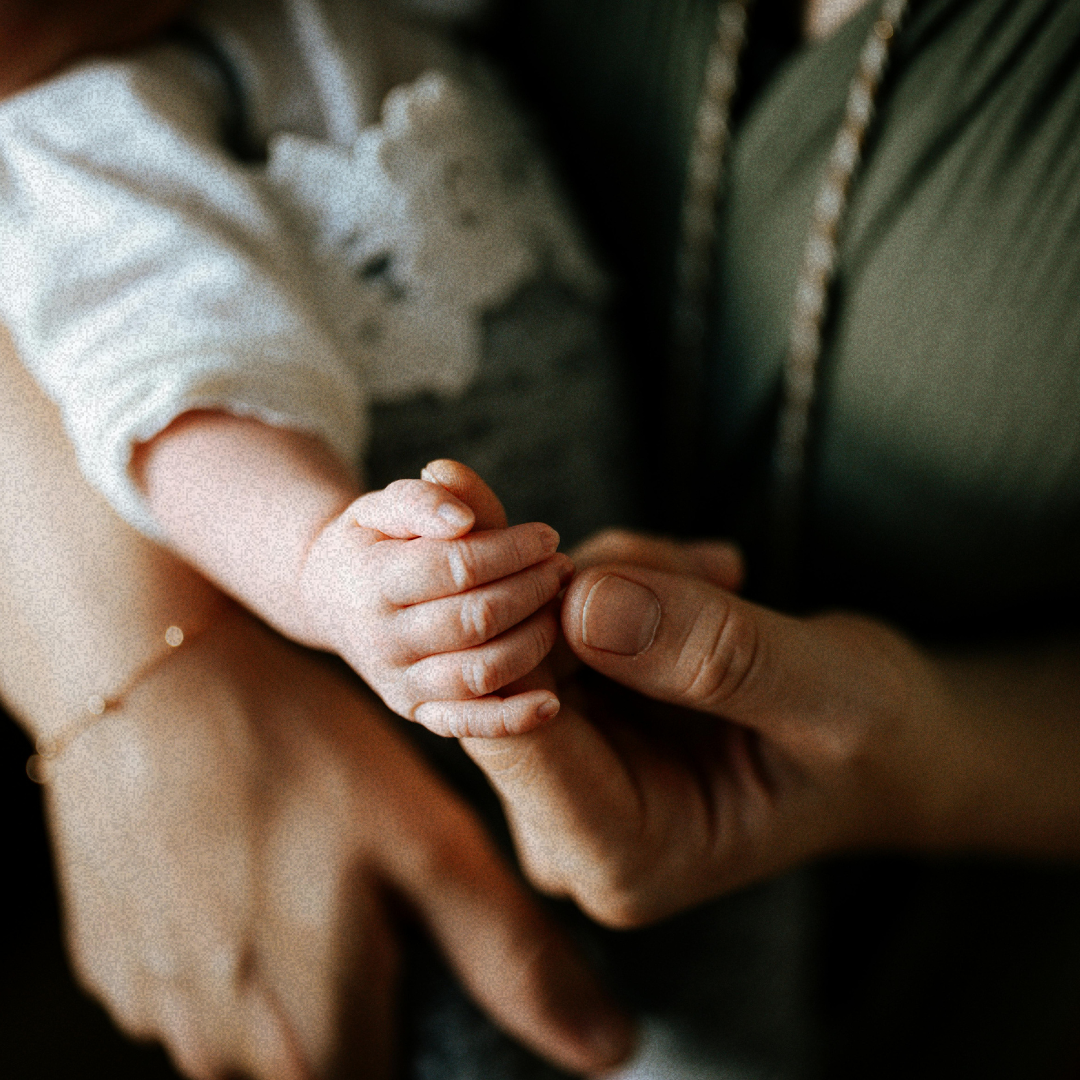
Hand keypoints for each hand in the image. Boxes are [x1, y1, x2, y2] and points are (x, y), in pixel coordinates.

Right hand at [44, 605, 633, 1078]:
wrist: (147, 679)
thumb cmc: (300, 756)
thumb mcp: (425, 846)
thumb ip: (513, 960)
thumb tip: (609, 1049)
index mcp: (306, 1039)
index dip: (414, 1017)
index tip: (411, 951)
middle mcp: (214, 1051)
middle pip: (319, 1059)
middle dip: (355, 992)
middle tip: (356, 887)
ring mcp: (149, 1007)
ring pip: (251, 1029)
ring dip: (288, 970)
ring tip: (298, 861)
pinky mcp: (110, 963)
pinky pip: (191, 991)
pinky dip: (227, 945)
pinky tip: (241, 859)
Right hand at [298, 467, 571, 737]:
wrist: (330, 597)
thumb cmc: (373, 541)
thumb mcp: (384, 506)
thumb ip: (422, 500)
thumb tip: (463, 520)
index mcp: (372, 582)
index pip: (457, 567)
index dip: (512, 550)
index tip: (547, 536)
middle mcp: (381, 640)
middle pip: (476, 619)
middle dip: (532, 589)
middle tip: (561, 566)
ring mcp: (399, 683)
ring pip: (481, 672)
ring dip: (535, 639)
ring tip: (557, 605)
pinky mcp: (417, 712)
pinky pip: (469, 725)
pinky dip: (514, 719)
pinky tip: (552, 701)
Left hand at [462, 535, 954, 927]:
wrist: (890, 741)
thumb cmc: (881, 743)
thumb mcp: (833, 697)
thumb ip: (719, 658)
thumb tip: (583, 603)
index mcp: (624, 860)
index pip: (514, 737)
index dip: (520, 632)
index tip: (564, 557)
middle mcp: (571, 824)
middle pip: (506, 670)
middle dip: (587, 586)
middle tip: (704, 566)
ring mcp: (567, 763)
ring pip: (528, 624)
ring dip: (618, 570)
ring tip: (721, 575)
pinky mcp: (576, 707)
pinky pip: (557, 611)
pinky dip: (621, 571)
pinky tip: (704, 575)